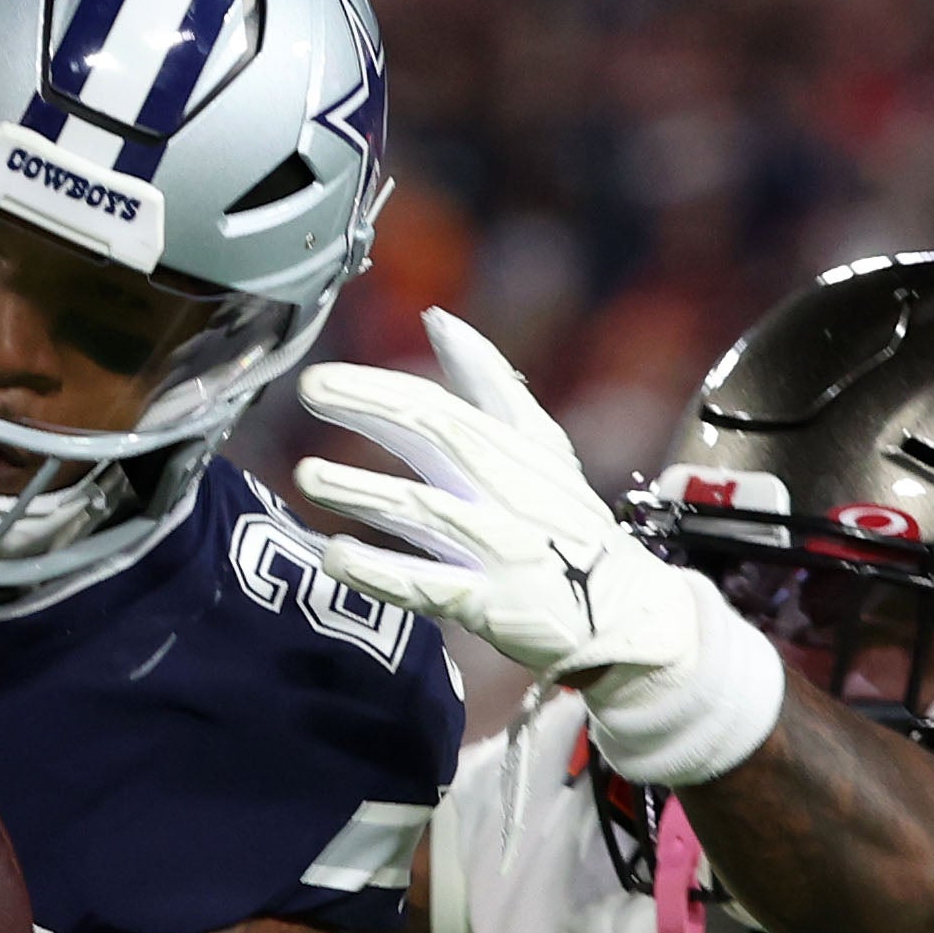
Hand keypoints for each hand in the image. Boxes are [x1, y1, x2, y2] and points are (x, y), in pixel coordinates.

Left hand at [297, 309, 782, 786]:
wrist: (625, 612)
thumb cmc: (568, 524)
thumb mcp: (542, 446)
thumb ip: (489, 384)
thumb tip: (438, 320)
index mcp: (514, 450)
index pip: (441, 404)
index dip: (380, 386)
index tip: (322, 378)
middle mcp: (507, 490)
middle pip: (434, 437)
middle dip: (369, 409)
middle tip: (311, 391)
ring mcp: (500, 548)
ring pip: (425, 511)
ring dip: (363, 490)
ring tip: (308, 476)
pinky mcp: (492, 605)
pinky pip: (430, 586)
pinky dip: (382, 572)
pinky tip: (336, 555)